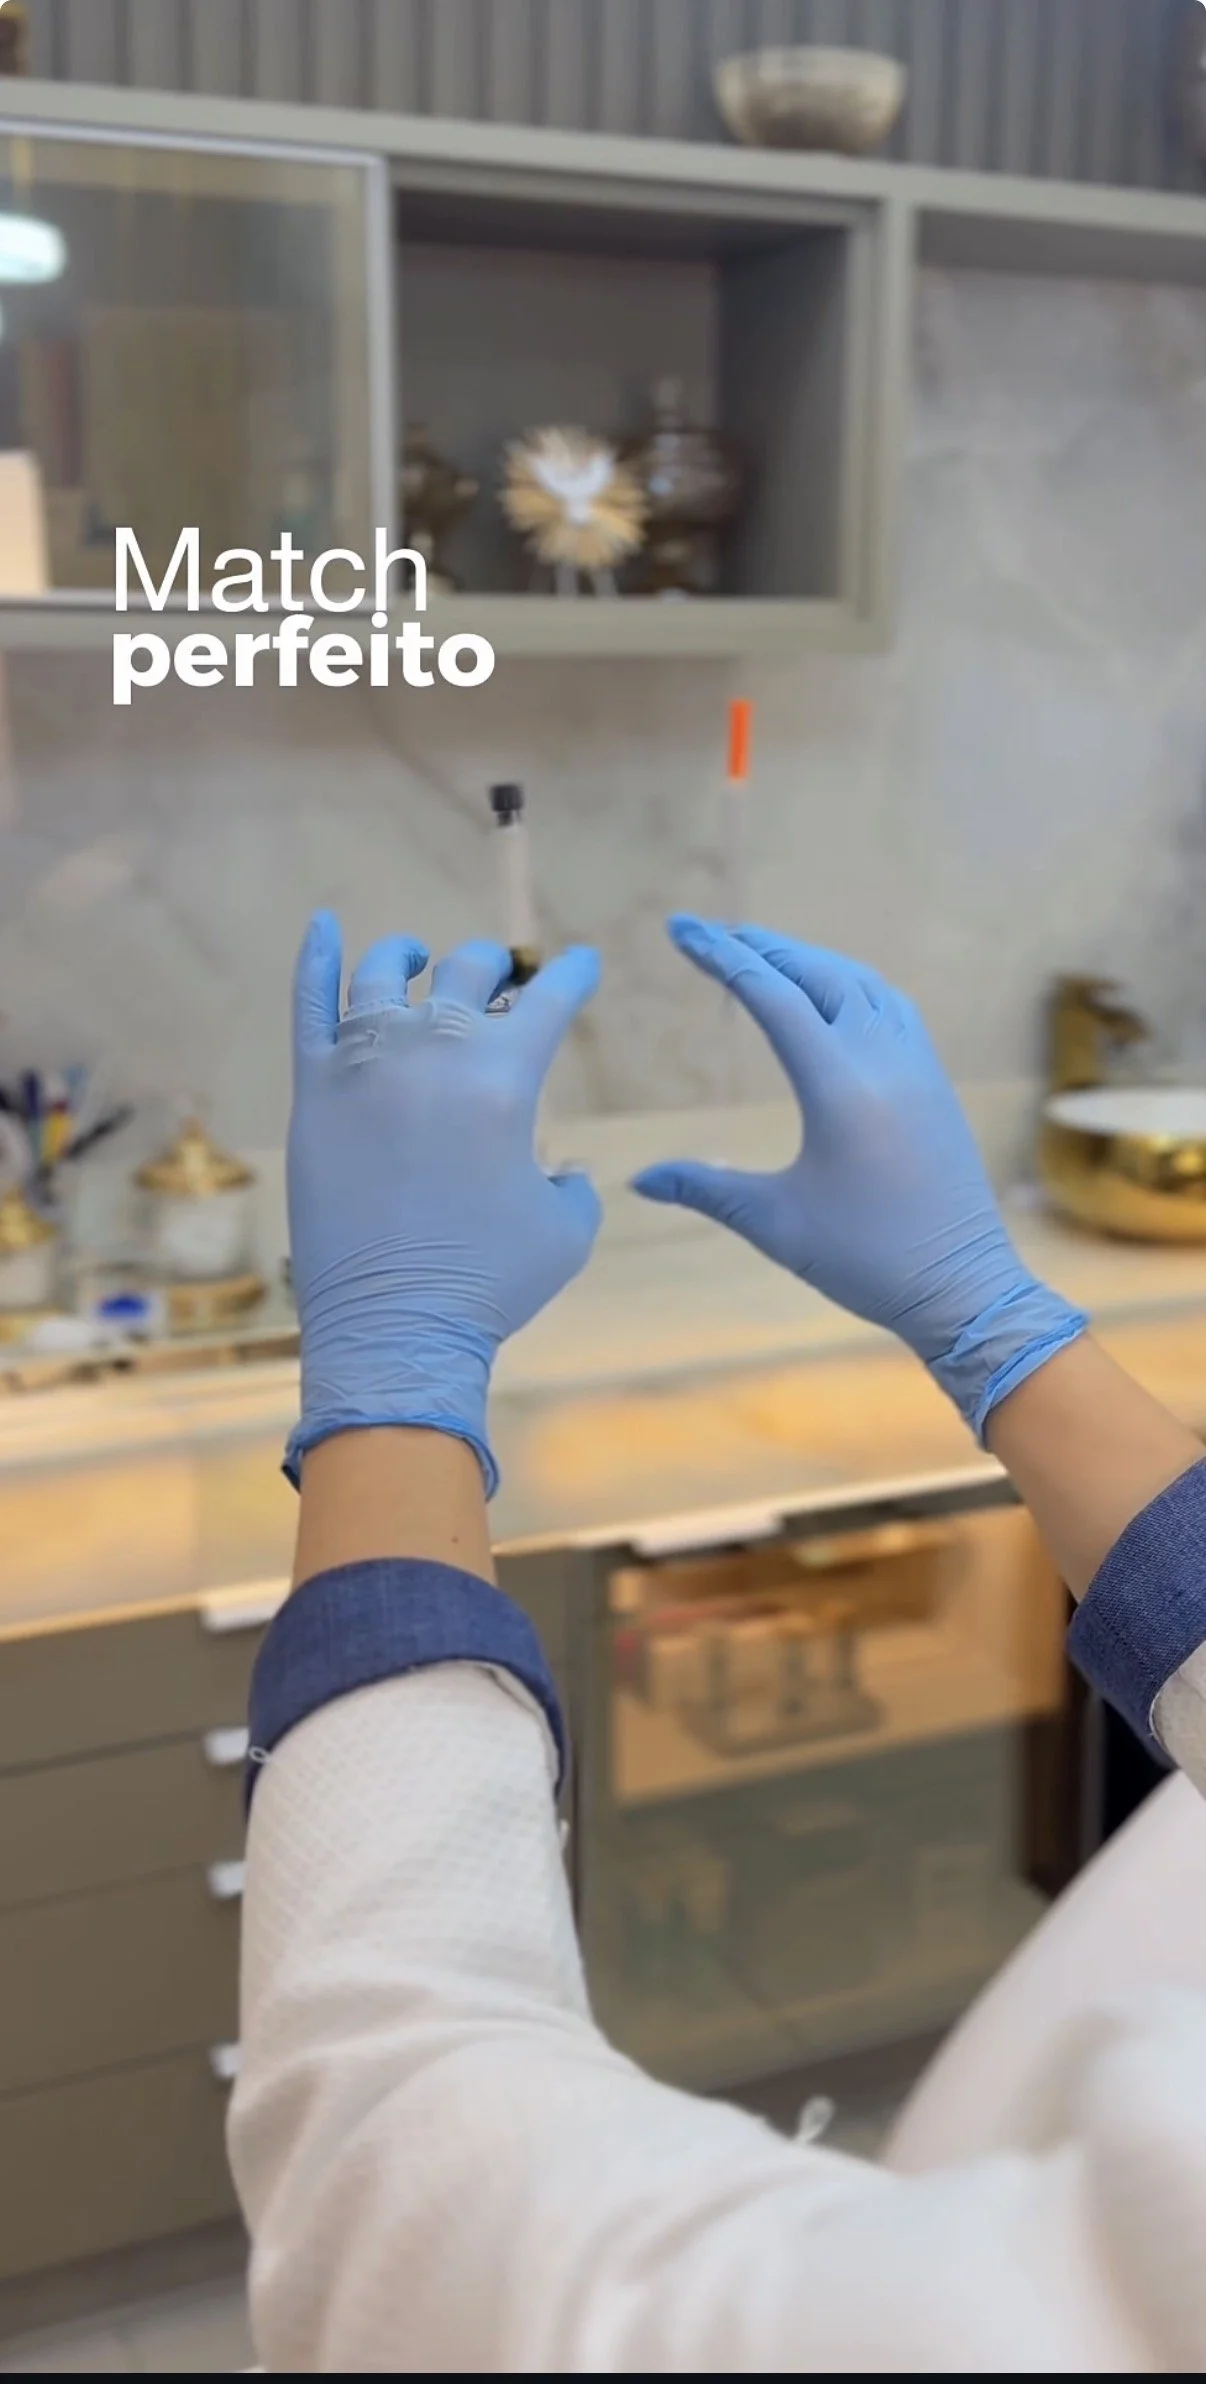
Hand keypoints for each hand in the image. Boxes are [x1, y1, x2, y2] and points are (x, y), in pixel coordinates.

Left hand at [286, 914, 601, 1492]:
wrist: (395, 1325)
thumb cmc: (491, 1281)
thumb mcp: (567, 1229)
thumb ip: (574, 1182)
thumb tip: (563, 1167)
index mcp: (505, 1077)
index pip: (550, 1000)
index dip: (573, 976)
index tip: (580, 965)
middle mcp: (434, 1052)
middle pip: (469, 974)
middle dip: (495, 968)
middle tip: (500, 976)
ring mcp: (364, 1065)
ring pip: (387, 977)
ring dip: (412, 959)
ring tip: (415, 958)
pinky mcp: (313, 1091)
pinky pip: (310, 1005)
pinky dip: (315, 959)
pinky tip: (322, 928)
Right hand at [634, 917, 1085, 1438]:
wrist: (964, 1287)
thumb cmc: (867, 1260)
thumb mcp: (775, 1225)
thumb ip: (705, 1189)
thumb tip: (637, 1180)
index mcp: (838, 1086)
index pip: (771, 996)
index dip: (722, 957)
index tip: (682, 929)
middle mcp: (882, 1059)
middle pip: (816, 975)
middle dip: (762, 947)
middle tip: (714, 932)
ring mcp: (916, 1065)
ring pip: (859, 983)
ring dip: (808, 961)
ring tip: (764, 952)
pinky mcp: (934, 1081)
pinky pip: (890, 1006)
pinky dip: (850, 983)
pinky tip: (832, 993)